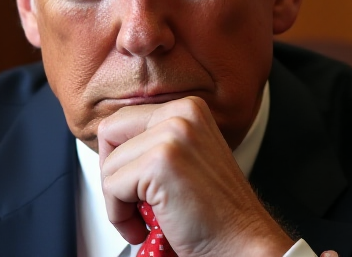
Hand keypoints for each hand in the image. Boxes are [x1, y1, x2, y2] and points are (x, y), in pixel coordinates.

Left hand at [97, 96, 293, 255]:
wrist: (241, 243)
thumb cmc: (215, 213)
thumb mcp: (186, 158)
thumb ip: (155, 142)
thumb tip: (112, 144)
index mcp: (188, 108)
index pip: (123, 121)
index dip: (120, 159)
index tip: (134, 185)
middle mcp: (181, 114)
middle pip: (110, 133)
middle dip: (112, 174)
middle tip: (132, 201)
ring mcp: (172, 135)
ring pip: (109, 165)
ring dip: (118, 201)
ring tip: (145, 218)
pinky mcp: (160, 162)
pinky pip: (112, 187)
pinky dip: (120, 216)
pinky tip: (144, 227)